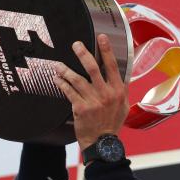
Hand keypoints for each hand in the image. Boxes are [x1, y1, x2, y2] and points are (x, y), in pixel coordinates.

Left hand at [53, 34, 128, 150]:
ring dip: (66, 70)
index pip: (113, 66)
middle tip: (76, 44)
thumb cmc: (112, 123)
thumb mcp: (123, 106)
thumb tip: (121, 73)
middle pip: (93, 68)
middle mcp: (106, 94)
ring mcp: (93, 101)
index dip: (107, 50)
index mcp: (118, 91)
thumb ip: (121, 89)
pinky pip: (69, 91)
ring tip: (58, 65)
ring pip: (77, 79)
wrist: (103, 143)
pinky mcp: (80, 108)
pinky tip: (56, 79)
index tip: (101, 37)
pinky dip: (61, 84)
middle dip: (83, 54)